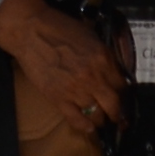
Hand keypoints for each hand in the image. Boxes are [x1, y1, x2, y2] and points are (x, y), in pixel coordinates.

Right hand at [0, 0, 127, 133]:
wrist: (30, 30)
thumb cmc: (57, 28)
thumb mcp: (90, 35)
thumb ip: (103, 55)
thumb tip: (112, 70)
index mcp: (103, 59)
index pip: (122, 84)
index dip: (124, 94)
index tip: (124, 98)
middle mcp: (92, 77)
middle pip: (114, 105)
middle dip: (118, 114)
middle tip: (119, 117)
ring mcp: (75, 90)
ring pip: (96, 115)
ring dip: (101, 119)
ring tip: (101, 120)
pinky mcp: (58, 98)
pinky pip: (75, 119)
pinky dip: (84, 126)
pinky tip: (89, 128)